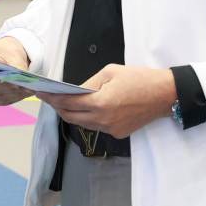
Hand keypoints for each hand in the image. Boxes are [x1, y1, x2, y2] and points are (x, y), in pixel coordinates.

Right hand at [0, 37, 35, 106]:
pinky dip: (16, 98)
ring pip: (1, 98)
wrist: (7, 52)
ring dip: (16, 95)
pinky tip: (25, 93)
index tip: (19, 84)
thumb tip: (18, 84)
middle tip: (30, 89)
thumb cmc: (7, 50)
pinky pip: (4, 101)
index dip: (5, 83)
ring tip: (30, 90)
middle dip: (13, 90)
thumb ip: (16, 68)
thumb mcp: (13, 54)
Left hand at [42, 64, 177, 138]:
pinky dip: (88, 118)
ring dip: (72, 114)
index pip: (68, 102)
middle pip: (70, 117)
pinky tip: (87, 109)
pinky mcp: (118, 133)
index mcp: (100, 103)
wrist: (165, 95)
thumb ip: (88, 83)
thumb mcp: (110, 72)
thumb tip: (74, 91)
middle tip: (49, 98)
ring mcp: (111, 129)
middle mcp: (103, 120)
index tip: (40, 93)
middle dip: (58, 107)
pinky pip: (96, 127)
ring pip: (82, 123)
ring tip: (65, 103)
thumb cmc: (140, 79)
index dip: (52, 98)